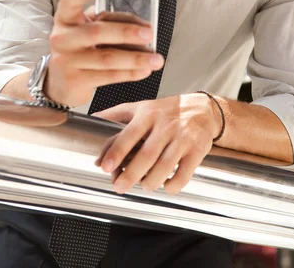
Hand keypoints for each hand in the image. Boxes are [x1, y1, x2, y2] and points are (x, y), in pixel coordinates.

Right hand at [45, 0, 164, 106]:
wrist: (59, 83)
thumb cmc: (80, 48)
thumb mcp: (85, 29)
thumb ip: (107, 22)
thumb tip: (143, 25)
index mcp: (66, 18)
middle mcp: (63, 38)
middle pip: (96, 32)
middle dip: (126, 32)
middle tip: (149, 33)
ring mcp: (67, 60)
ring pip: (107, 58)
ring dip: (136, 58)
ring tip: (157, 59)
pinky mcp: (76, 81)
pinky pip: (108, 76)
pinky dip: (130, 73)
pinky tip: (145, 70)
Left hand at [93, 93, 221, 194]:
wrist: (203, 109)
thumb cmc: (167, 111)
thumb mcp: (142, 107)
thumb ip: (116, 115)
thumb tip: (90, 121)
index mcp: (148, 115)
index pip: (130, 134)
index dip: (117, 151)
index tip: (105, 167)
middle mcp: (166, 126)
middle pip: (147, 155)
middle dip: (130, 175)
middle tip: (119, 187)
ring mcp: (183, 138)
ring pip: (164, 167)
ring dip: (150, 182)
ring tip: (144, 185)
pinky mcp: (197, 150)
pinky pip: (184, 174)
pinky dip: (172, 186)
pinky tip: (166, 185)